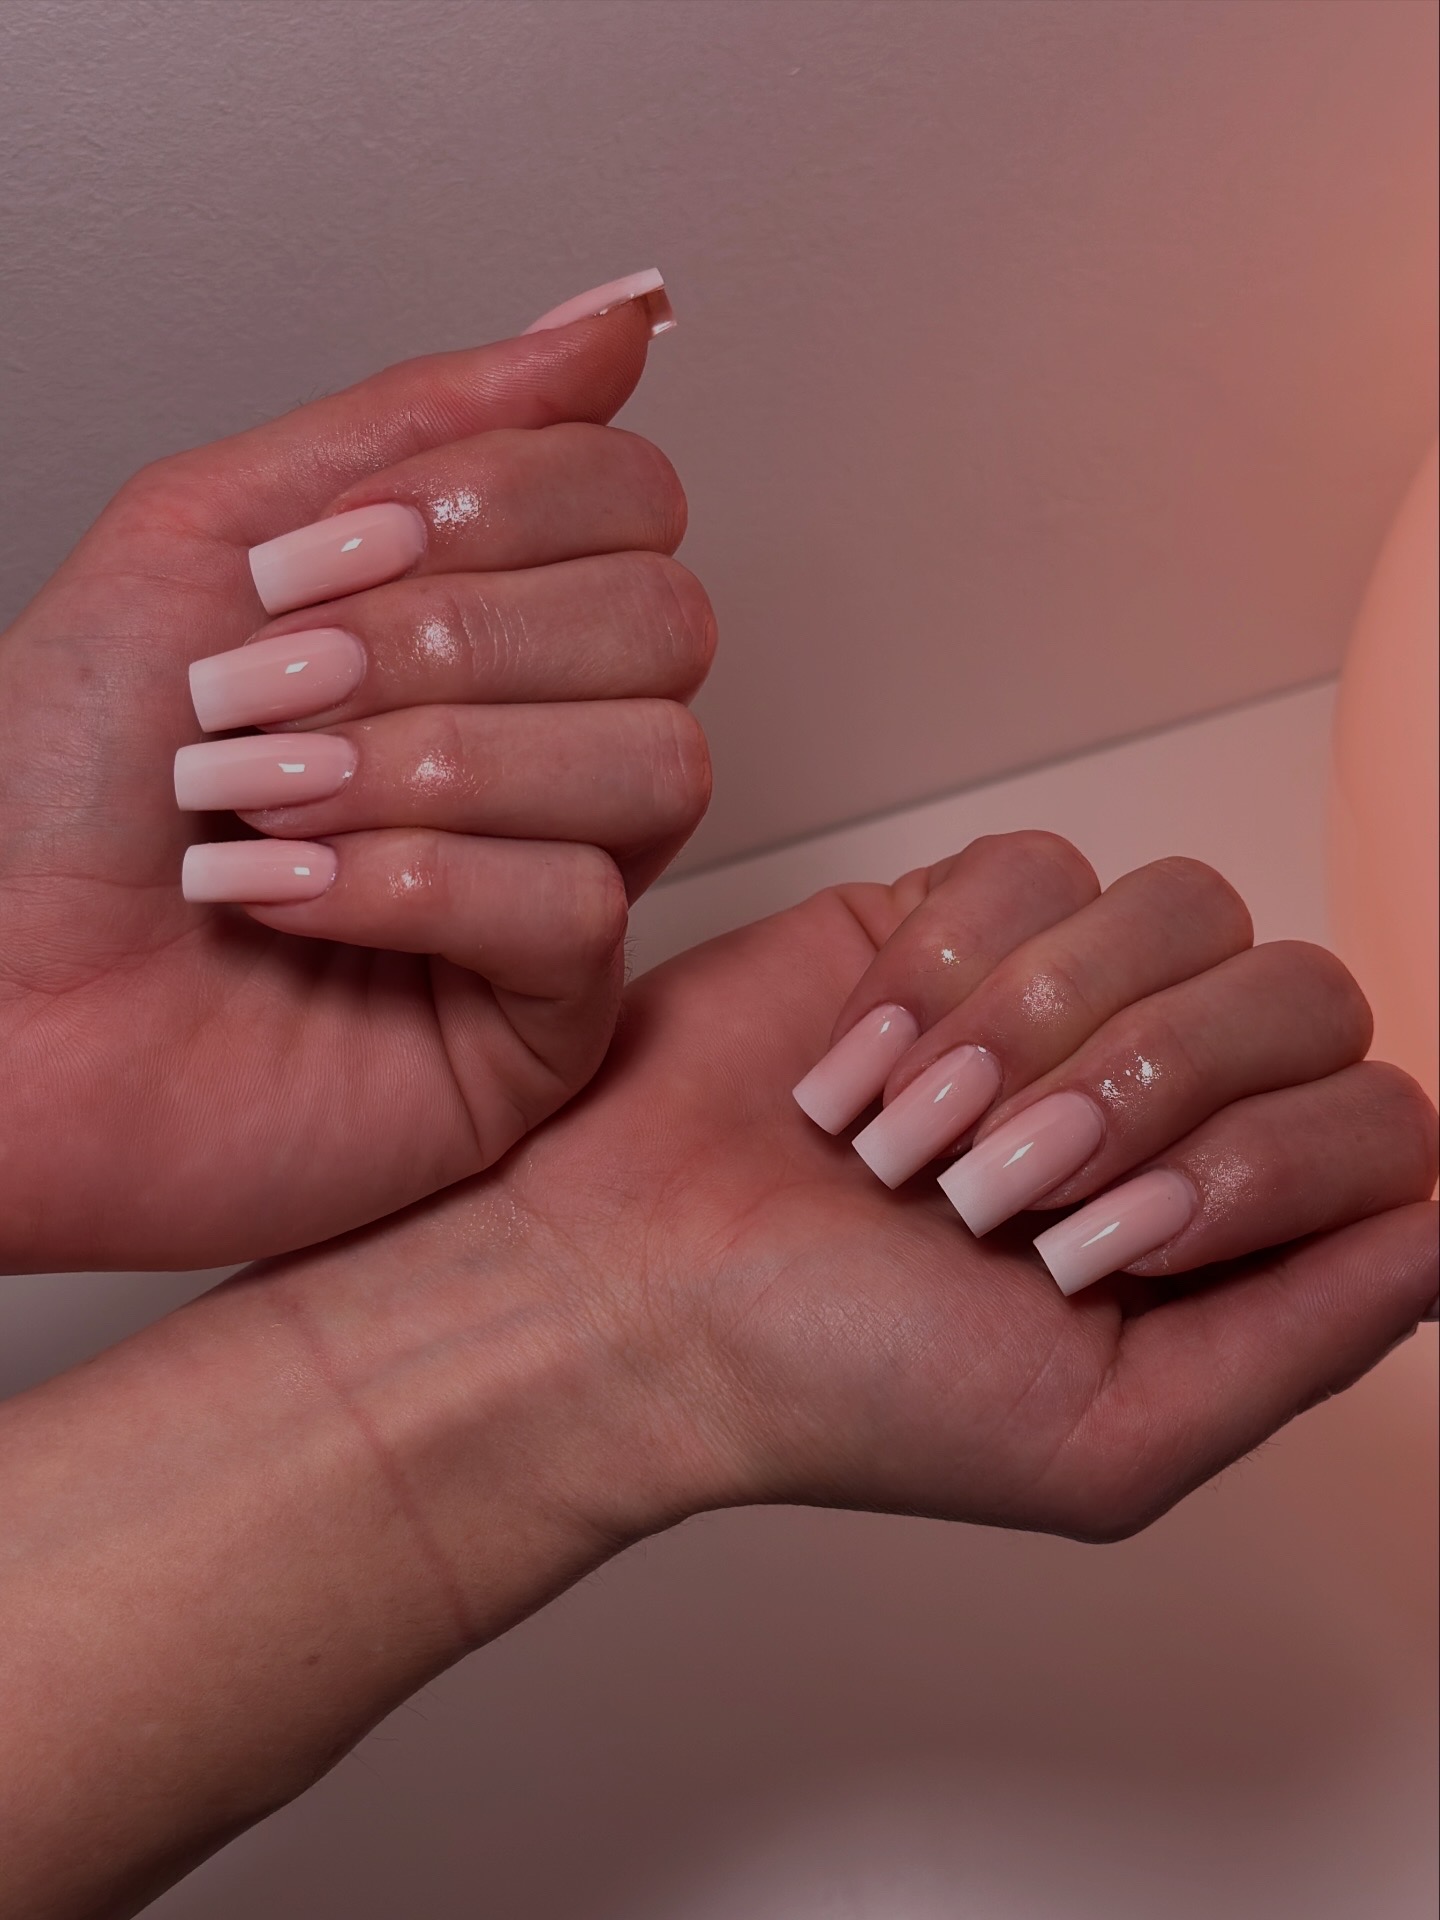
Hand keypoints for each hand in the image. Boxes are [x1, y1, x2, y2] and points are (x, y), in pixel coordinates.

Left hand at [0, 295, 713, 1270]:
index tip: (323, 554)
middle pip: (663, 623)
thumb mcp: (214, 535)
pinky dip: (412, 885)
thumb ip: (423, 418)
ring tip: (273, 799)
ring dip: (430, 763)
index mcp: (487, 624)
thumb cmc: (61, 790)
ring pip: (654, 764)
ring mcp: (562, 883)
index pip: (630, 500)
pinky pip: (579, 910)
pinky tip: (294, 898)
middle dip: (445, 640)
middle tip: (279, 684)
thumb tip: (615, 320)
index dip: (495, 503)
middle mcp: (547, 746)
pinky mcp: (550, 1021)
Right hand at [340, 831, 1436, 1563]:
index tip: (1100, 1246)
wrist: (636, 1288)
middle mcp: (1169, 1102)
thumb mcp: (1107, 1436)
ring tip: (909, 1137)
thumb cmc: (846, 1383)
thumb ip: (1306, 1342)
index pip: (1381, 1126)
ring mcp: (1066, 997)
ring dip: (1027, 1032)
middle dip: (1134, 1092)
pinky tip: (857, 1065)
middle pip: (1298, 993)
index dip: (1257, 1165)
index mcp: (1229, 1232)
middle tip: (988, 1192)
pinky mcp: (954, 918)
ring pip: (1176, 907)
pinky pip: (1032, 865)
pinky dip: (940, 971)